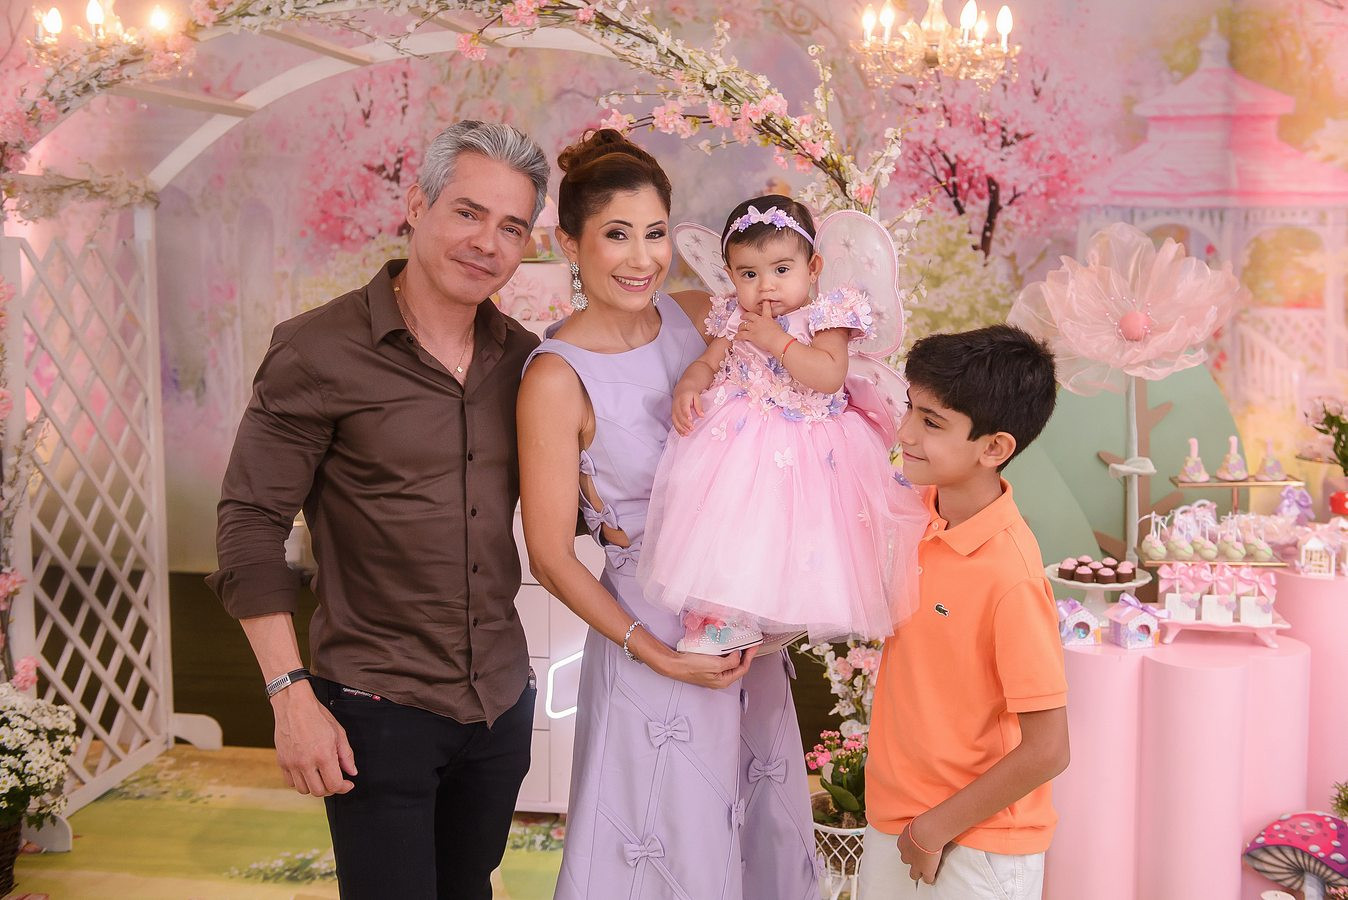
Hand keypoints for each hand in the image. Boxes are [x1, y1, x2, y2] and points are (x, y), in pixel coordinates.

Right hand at [271, 681, 356, 796]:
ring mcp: (292, 763)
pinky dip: (300, 782)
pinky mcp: (282, 762)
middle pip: (319, 791)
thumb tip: (352, 772)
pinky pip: (290, 782)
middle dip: (330, 788)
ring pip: (304, 790)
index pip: (334, 785)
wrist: (294, 705)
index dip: (344, 787)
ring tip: (320, 775)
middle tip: (335, 779)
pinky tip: (307, 772)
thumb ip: (347, 755)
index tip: (347, 783)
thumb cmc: (317, 716)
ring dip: (315, 786)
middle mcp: (306, 762)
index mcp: (323, 755)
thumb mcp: (339, 733)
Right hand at [652, 645, 756, 689]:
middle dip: (745, 655)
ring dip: (735, 653)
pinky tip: (725, 646)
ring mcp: (713, 673)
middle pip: (737, 666)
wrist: (675, 665)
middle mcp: (720, 679)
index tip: (754, 646)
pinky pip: (721, 660)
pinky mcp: (707, 667)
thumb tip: (737, 655)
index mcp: (724, 680)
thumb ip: (731, 662)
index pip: (743, 668)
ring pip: (730, 663)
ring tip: (740, 643)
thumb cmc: (693, 666)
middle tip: (749, 643)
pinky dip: (726, 653)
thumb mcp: (716, 664)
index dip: (750, 656)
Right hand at [672, 379, 704, 435]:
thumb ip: (699, 406)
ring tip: (687, 434)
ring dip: (681, 428)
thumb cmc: (690, 394)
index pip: (683, 407)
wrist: (681, 390)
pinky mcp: (673, 415)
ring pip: (675, 420)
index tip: (690, 419)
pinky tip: (683, 434)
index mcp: (683, 399)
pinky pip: (674, 423)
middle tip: (692, 429)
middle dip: (685, 423)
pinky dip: (678, 429)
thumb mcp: (696, 396)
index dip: (686, 413)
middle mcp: (676, 405)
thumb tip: (702, 415)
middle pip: (679, 415)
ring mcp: (673, 410)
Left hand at [736, 307, 787, 355]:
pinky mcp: (751, 335)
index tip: (764, 300)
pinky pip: (741, 335)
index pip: (766, 307)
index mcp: (767, 318)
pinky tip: (735, 337)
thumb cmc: (780, 335)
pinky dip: (737, 336)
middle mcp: (759, 321)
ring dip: (740, 327)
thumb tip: (773, 328)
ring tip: (739, 328)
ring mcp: (754, 327)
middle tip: (742, 316)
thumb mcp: (777, 326)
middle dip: (745, 315)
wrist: (777, 340)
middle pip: (749, 315)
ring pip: (743, 325)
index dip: (765, 303)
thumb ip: (773, 325)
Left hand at [898, 817, 943, 884]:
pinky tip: (932, 877)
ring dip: (919, 872)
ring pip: (914, 874)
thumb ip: (917, 827)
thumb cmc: (922, 824)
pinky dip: (930, 879)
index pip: (903, 849)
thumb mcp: (916, 823)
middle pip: (906, 861)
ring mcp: (916, 865)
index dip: (911, 849)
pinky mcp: (926, 871)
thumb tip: (924, 821)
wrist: (926, 833)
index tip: (916, 848)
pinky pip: (927, 880)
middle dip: (912, 861)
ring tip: (925, 871)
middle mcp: (906, 855)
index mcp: (902, 843)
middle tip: (920, 859)